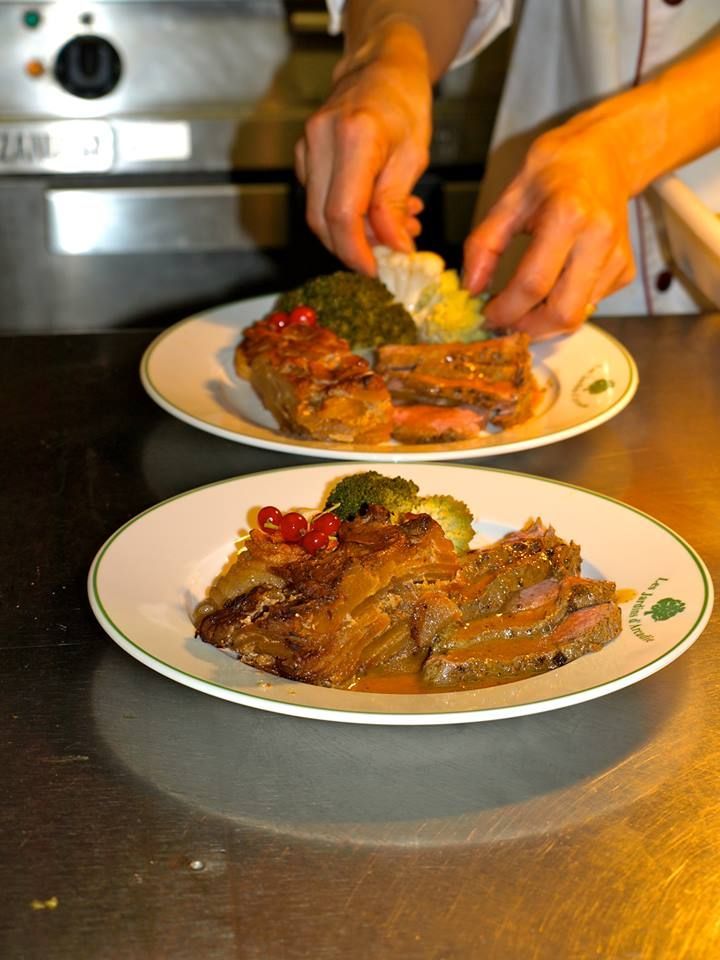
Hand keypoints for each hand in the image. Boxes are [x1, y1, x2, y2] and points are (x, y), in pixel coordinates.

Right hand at [294, 25, 432, 274]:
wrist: (380, 66)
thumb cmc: (404, 103)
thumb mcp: (414, 156)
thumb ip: (396, 206)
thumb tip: (395, 250)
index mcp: (354, 137)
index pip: (342, 214)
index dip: (356, 252)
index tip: (375, 272)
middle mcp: (320, 140)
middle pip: (321, 220)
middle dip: (353, 249)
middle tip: (388, 256)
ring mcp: (306, 146)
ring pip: (317, 214)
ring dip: (352, 234)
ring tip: (392, 228)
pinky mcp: (303, 154)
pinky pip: (317, 199)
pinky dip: (344, 216)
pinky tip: (375, 211)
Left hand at [463, 118, 635, 338]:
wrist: (606, 155)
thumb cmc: (555, 171)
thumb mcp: (510, 197)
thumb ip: (485, 244)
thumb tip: (471, 288)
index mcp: (568, 216)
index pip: (533, 284)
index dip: (505, 309)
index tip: (486, 314)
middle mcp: (598, 240)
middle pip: (563, 313)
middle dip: (527, 328)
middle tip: (503, 322)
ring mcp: (617, 258)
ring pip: (577, 316)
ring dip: (543, 321)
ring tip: (521, 306)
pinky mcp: (625, 270)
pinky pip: (588, 304)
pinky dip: (563, 305)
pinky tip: (551, 286)